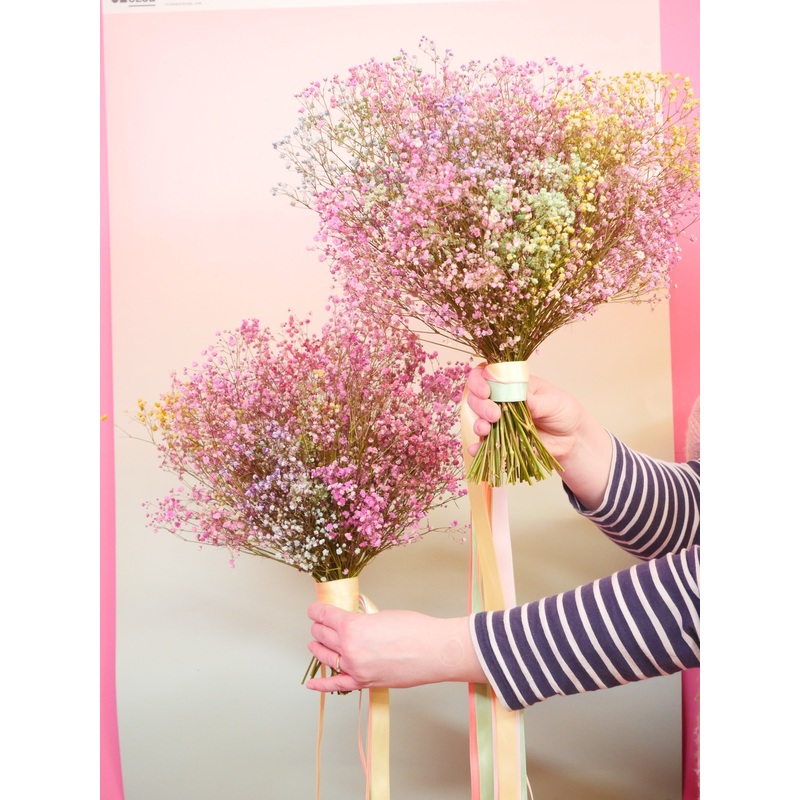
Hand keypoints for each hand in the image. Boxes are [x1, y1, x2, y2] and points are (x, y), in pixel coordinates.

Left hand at [306, 603, 486, 693]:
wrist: (433, 651)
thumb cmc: (414, 629)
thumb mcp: (381, 614)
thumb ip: (362, 619)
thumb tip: (354, 620)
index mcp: (351, 627)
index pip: (325, 615)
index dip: (317, 610)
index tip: (314, 608)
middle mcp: (348, 649)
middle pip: (323, 635)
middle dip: (318, 627)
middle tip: (319, 622)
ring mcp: (354, 668)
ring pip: (326, 656)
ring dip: (317, 647)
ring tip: (314, 642)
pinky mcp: (364, 682)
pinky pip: (337, 684)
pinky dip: (322, 684)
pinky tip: (312, 683)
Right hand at [465, 365, 612, 508]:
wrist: (572, 438)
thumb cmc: (563, 411)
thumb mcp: (553, 402)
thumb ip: (535, 401)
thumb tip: (520, 396)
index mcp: (512, 382)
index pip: (486, 374)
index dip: (479, 380)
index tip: (486, 391)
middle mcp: (501, 400)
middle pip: (476, 397)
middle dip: (480, 405)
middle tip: (494, 414)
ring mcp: (499, 421)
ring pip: (478, 419)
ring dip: (478, 424)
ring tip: (486, 429)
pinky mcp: (501, 440)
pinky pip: (484, 444)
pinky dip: (477, 447)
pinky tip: (477, 450)